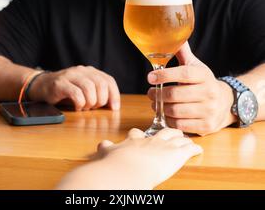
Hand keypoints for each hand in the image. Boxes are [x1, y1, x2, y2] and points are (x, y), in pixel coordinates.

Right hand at [28, 65, 119, 110]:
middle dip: (100, 100)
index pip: (108, 80)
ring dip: (90, 102)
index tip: (114, 108)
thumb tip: (113, 105)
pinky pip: (76, 94)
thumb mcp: (84, 89)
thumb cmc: (66, 91)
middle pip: (101, 84)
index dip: (114, 95)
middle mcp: (82, 71)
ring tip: (84, 107)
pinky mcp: (60, 83)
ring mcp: (70, 75)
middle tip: (94, 107)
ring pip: (89, 88)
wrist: (42, 85)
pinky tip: (77, 107)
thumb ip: (97, 93)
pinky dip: (79, 103)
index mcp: (90, 71)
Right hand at [57, 127, 202, 189]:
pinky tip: (198, 149)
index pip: (138, 134)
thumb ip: (106, 148)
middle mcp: (150, 140)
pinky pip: (189, 149)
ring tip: (185, 137)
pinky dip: (194, 148)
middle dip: (166, 131)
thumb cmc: (115, 164)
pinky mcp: (176, 154)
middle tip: (170, 133)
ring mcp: (164, 146)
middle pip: (161, 131)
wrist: (126, 168)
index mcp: (134, 141)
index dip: (141, 135)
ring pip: (176, 136)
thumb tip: (101, 144)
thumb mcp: (107, 153)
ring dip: (181, 137)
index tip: (142, 135)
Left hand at [147, 42, 234, 134]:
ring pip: (176, 111)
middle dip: (158, 94)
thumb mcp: (196, 66)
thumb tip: (173, 34)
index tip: (150, 77)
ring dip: (161, 108)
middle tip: (150, 93)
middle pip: (175, 94)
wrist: (225, 103)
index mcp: (204, 75)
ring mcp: (209, 110)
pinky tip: (167, 114)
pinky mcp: (206, 126)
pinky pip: (180, 125)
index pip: (183, 74)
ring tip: (156, 104)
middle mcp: (209, 93)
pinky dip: (170, 120)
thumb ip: (182, 52)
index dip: (165, 75)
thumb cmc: (203, 82)